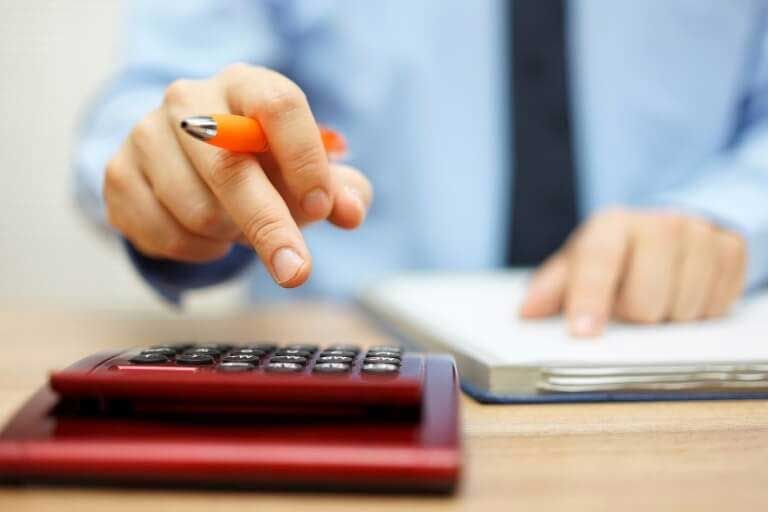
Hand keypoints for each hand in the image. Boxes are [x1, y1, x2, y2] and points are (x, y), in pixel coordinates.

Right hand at [104, 63, 371, 286]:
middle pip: (229, 168)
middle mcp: (189, 99)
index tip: (321, 207)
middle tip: (296, 272)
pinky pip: (164, 234)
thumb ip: (339, 190)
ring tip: (239, 223)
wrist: (190, 157)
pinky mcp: (119, 175)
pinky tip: (207, 233)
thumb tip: (350, 211)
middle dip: (270, 227)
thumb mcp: (307, 171)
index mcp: (245, 84)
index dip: (304, 160)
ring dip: (231, 236)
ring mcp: (145, 135)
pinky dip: (198, 249)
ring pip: (198, 211)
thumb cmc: (262, 161)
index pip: (278, 106)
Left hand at [520, 208, 746, 336]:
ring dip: (667, 319)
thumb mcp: (576, 267)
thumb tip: (527, 312)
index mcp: (611, 225)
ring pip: (684, 310)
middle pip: (645, 302)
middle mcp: (657, 223)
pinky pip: (718, 305)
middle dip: (633, 318)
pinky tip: (684, 294)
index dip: (589, 300)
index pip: (598, 263)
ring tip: (657, 299)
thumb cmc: (614, 257)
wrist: (667, 232)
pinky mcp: (732, 248)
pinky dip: (700, 312)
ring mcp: (700, 234)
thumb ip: (551, 289)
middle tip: (629, 308)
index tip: (582, 332)